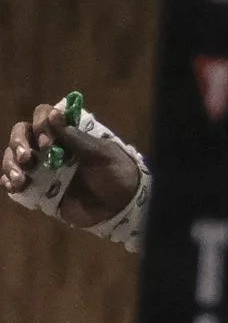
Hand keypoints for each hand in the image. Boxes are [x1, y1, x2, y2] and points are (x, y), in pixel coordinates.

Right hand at [2, 99, 141, 227]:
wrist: (122, 208)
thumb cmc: (116, 174)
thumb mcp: (101, 153)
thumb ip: (76, 137)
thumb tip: (54, 115)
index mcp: (67, 133)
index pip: (43, 116)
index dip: (40, 124)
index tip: (47, 142)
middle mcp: (50, 147)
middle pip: (21, 134)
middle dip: (19, 143)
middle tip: (27, 158)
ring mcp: (43, 169)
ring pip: (14, 158)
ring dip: (10, 164)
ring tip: (19, 179)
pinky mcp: (40, 191)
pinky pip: (17, 183)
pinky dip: (9, 182)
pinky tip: (13, 186)